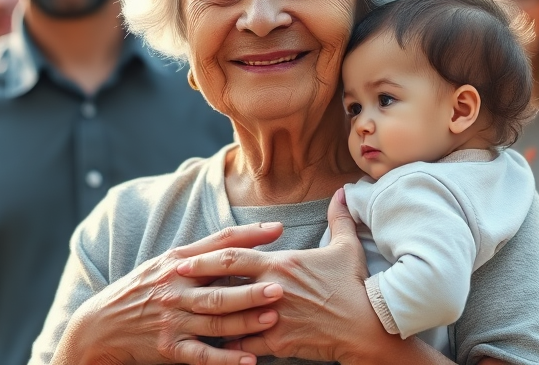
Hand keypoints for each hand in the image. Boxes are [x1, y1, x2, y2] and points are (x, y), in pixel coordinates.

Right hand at [59, 222, 286, 364]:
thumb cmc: (140, 290)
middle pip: (218, 289)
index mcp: (178, 263)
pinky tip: (248, 360)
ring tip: (271, 317)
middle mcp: (175, 289)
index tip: (278, 229)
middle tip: (279, 286)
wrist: (100, 325)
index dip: (249, 235)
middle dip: (250, 289)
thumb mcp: (163, 264)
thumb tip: (240, 240)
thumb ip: (200, 254)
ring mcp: (172, 319)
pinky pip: (201, 355)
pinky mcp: (169, 347)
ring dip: (245, 321)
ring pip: (215, 321)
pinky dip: (226, 359)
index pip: (218, 245)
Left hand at [178, 188, 400, 362]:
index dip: (205, 258)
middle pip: (222, 285)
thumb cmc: (355, 287)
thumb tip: (340, 192)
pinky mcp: (280, 343)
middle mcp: (271, 289)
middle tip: (169, 285)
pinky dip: (229, 346)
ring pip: (229, 318)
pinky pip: (246, 344)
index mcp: (281, 264)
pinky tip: (214, 346)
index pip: (234, 257)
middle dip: (194, 285)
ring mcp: (273, 317)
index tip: (182, 259)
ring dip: (206, 318)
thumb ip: (338, 219)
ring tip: (184, 317)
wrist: (368, 327)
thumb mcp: (346, 249)